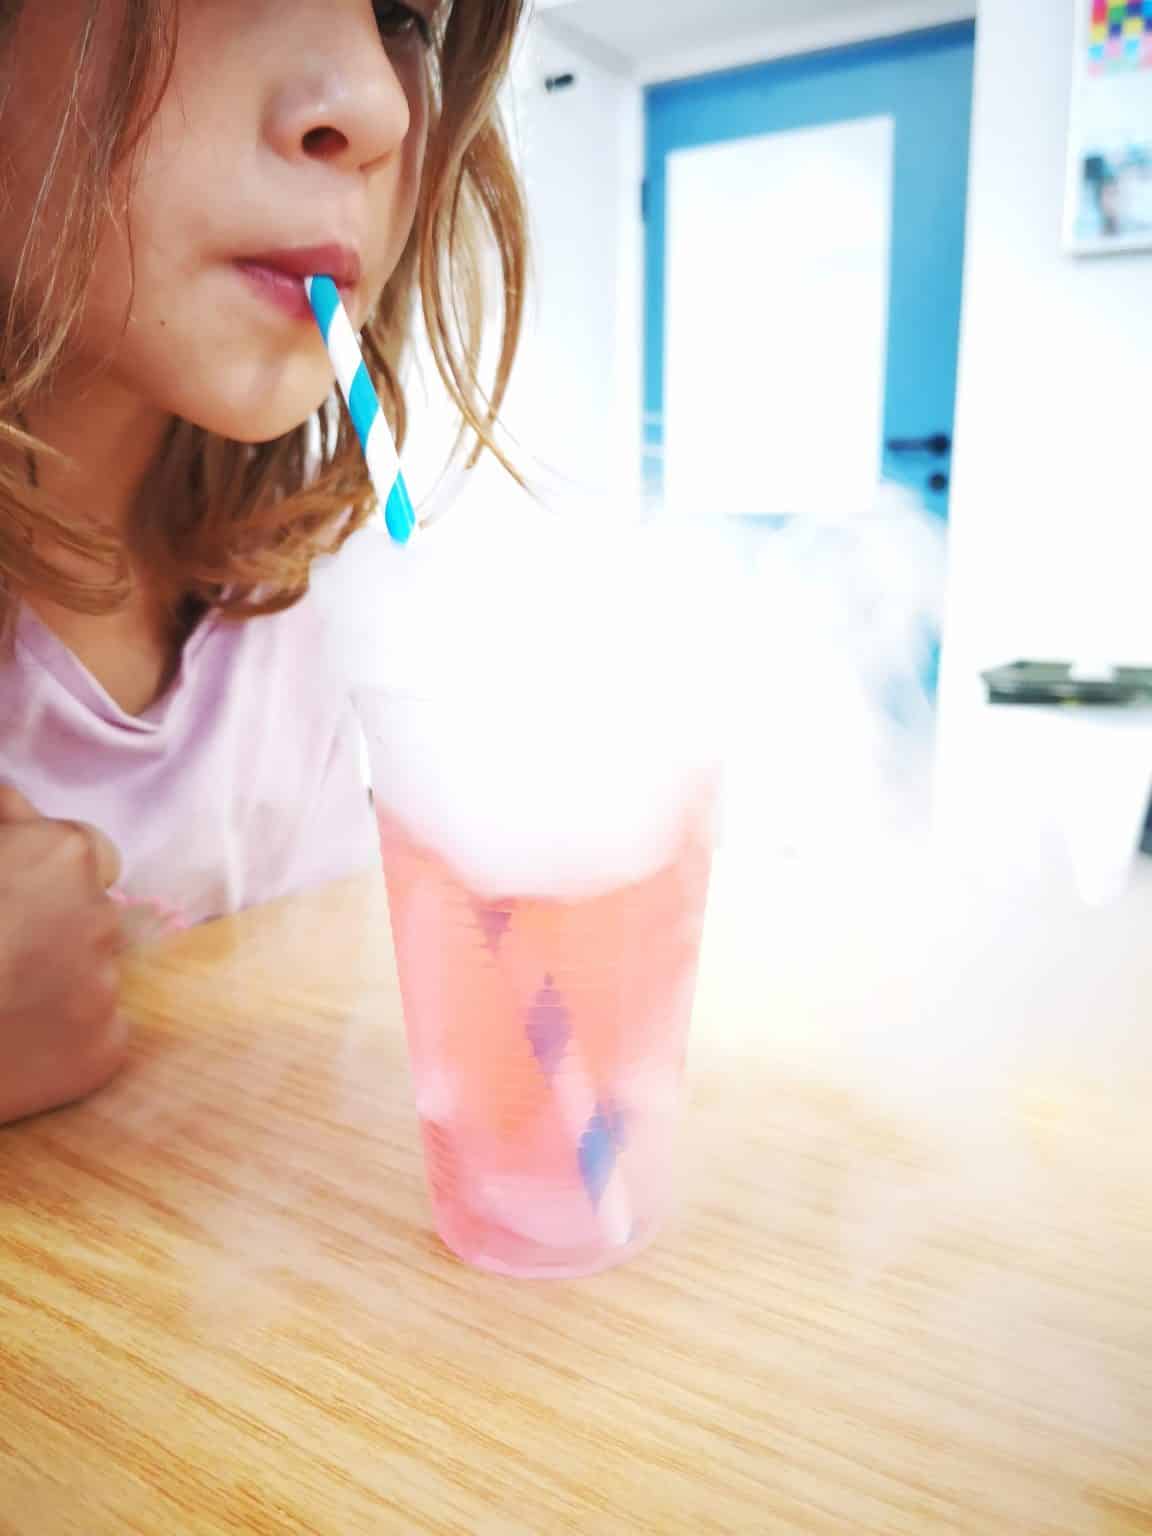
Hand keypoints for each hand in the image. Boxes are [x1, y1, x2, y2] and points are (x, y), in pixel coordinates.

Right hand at [0, 785, 128, 1125]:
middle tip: (1, 949)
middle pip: (90, 914)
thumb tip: (12, 805)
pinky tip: (12, 1045)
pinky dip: (60, 1039)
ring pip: (91, 975)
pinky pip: (92, 1035)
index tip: (17, 888)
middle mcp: (100, 917)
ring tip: (1, 999)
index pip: (88, 850)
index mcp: (63, 857)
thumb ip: (3, 822)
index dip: (49, 871)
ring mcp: (106, 991)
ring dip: (55, 983)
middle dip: (53, 928)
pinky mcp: (103, 1054)